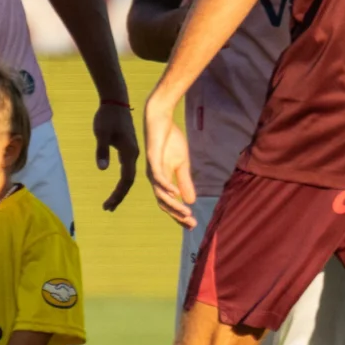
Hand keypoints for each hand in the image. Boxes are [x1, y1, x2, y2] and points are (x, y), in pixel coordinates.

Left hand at [93, 100, 137, 211]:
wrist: (115, 102)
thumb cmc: (107, 116)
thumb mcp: (101, 133)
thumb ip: (102, 150)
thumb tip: (102, 169)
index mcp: (129, 152)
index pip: (126, 180)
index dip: (118, 194)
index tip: (107, 206)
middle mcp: (133, 154)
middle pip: (129, 181)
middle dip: (119, 196)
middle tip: (107, 208)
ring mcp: (131, 151)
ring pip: (129, 175)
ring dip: (120, 190)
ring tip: (110, 202)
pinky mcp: (128, 148)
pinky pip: (127, 169)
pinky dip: (122, 180)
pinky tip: (117, 186)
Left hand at [143, 90, 195, 226]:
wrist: (160, 119)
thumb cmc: (170, 140)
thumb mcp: (182, 164)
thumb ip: (185, 182)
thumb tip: (190, 201)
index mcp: (161, 181)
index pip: (169, 203)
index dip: (179, 214)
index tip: (192, 225)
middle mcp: (154, 179)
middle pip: (164, 203)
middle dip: (177, 214)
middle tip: (191, 224)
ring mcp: (152, 170)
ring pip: (161, 193)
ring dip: (173, 204)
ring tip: (186, 213)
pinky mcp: (152, 159)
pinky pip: (158, 176)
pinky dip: (166, 186)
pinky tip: (175, 193)